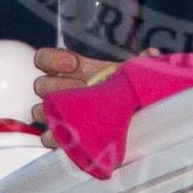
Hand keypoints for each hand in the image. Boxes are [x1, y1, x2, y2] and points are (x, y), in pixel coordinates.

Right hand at [32, 46, 160, 149]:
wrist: (139, 115)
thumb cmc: (133, 91)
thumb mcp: (137, 74)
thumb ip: (144, 62)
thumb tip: (152, 53)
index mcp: (77, 70)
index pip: (46, 59)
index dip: (54, 59)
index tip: (74, 64)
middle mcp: (65, 90)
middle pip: (41, 85)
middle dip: (54, 87)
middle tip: (74, 92)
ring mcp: (63, 113)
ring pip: (40, 111)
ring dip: (50, 113)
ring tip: (67, 116)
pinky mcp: (66, 136)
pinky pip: (49, 138)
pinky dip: (54, 138)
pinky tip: (65, 138)